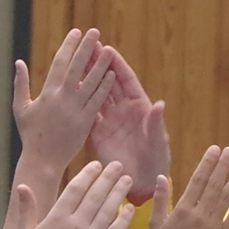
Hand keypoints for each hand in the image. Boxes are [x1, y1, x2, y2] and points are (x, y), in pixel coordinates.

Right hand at [12, 29, 114, 175]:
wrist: (42, 160)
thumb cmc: (30, 134)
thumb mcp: (21, 108)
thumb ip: (21, 84)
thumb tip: (19, 62)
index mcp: (47, 93)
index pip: (60, 63)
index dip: (69, 46)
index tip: (76, 32)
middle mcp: (62, 98)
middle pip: (77, 68)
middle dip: (86, 48)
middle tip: (95, 32)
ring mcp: (75, 110)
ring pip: (91, 83)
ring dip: (100, 65)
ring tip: (109, 49)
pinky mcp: (86, 122)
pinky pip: (97, 101)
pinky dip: (105, 87)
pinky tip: (113, 74)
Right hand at [13, 160, 135, 228]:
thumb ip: (26, 209)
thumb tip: (22, 186)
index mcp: (57, 217)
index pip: (76, 188)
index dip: (88, 174)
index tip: (97, 164)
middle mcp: (76, 224)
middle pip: (96, 195)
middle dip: (108, 177)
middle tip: (118, 165)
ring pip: (108, 210)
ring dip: (119, 193)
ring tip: (128, 180)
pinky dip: (124, 218)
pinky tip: (130, 208)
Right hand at [88, 48, 170, 203]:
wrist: (143, 182)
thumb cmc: (157, 160)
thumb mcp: (158, 141)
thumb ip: (156, 124)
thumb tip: (160, 104)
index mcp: (140, 107)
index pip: (126, 80)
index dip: (117, 65)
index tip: (107, 49)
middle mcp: (123, 110)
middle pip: (109, 82)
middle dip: (99, 64)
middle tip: (87, 47)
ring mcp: (110, 120)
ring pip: (96, 94)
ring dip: (87, 78)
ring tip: (74, 61)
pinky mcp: (98, 133)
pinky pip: (87, 113)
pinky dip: (79, 101)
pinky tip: (67, 89)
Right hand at [149, 146, 228, 228]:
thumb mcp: (155, 223)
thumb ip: (161, 199)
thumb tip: (162, 176)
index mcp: (182, 210)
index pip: (197, 181)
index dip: (207, 164)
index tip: (215, 150)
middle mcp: (199, 215)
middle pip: (214, 185)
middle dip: (223, 166)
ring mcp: (213, 226)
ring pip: (226, 198)